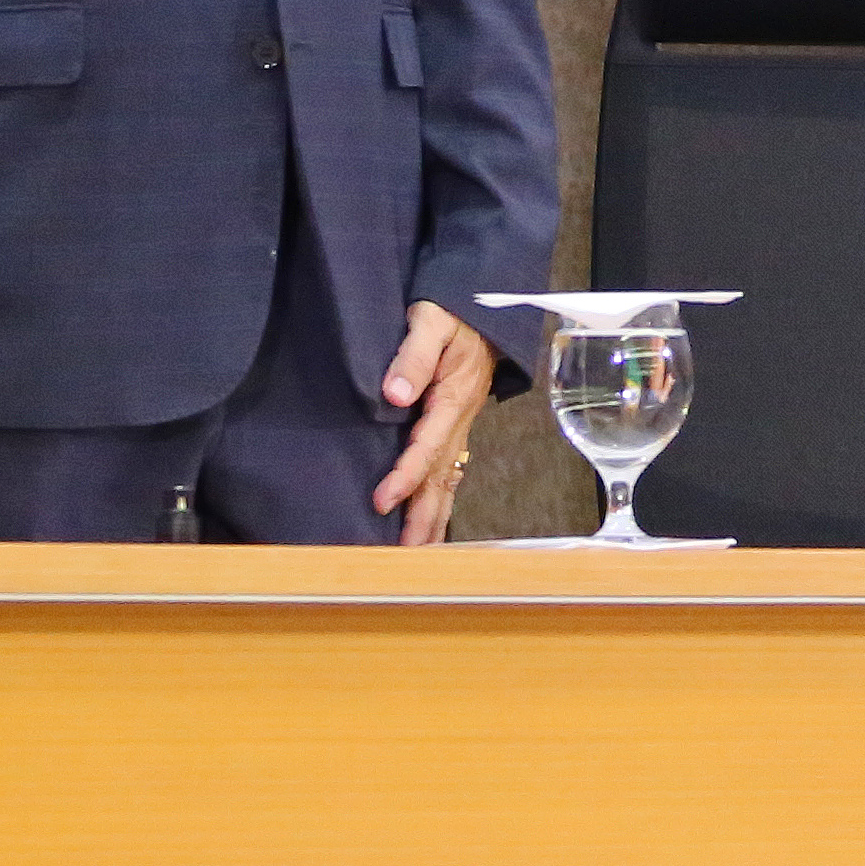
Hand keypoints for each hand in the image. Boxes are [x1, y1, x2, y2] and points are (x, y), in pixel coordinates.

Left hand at [372, 301, 494, 541]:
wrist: (482, 310)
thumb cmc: (453, 314)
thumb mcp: (431, 321)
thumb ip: (413, 355)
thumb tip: (394, 393)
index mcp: (452, 399)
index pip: (426, 446)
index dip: (404, 475)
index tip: (382, 501)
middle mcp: (459, 421)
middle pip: (442, 478)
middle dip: (425, 517)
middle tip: (406, 555)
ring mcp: (460, 427)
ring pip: (448, 481)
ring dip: (434, 518)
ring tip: (420, 554)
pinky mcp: (456, 427)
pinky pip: (448, 472)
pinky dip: (440, 501)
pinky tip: (430, 521)